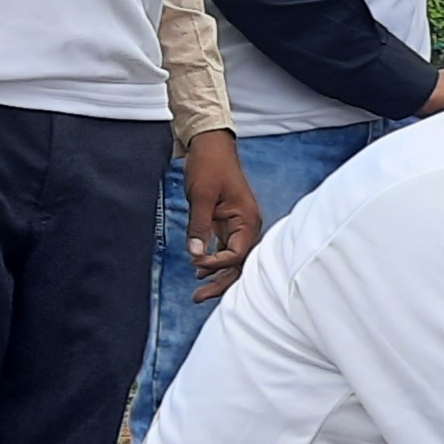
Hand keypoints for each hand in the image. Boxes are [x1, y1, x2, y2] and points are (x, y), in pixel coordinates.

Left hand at [183, 130, 262, 301]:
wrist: (210, 145)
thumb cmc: (209, 165)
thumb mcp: (201, 196)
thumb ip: (199, 227)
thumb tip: (195, 254)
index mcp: (248, 219)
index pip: (237, 253)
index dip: (217, 262)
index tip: (196, 262)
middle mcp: (248, 226)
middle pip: (239, 263)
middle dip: (220, 282)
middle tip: (198, 298)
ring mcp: (239, 226)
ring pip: (233, 259)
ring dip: (217, 276)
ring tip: (198, 294)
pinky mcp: (228, 224)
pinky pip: (226, 249)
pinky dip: (214, 261)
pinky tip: (200, 271)